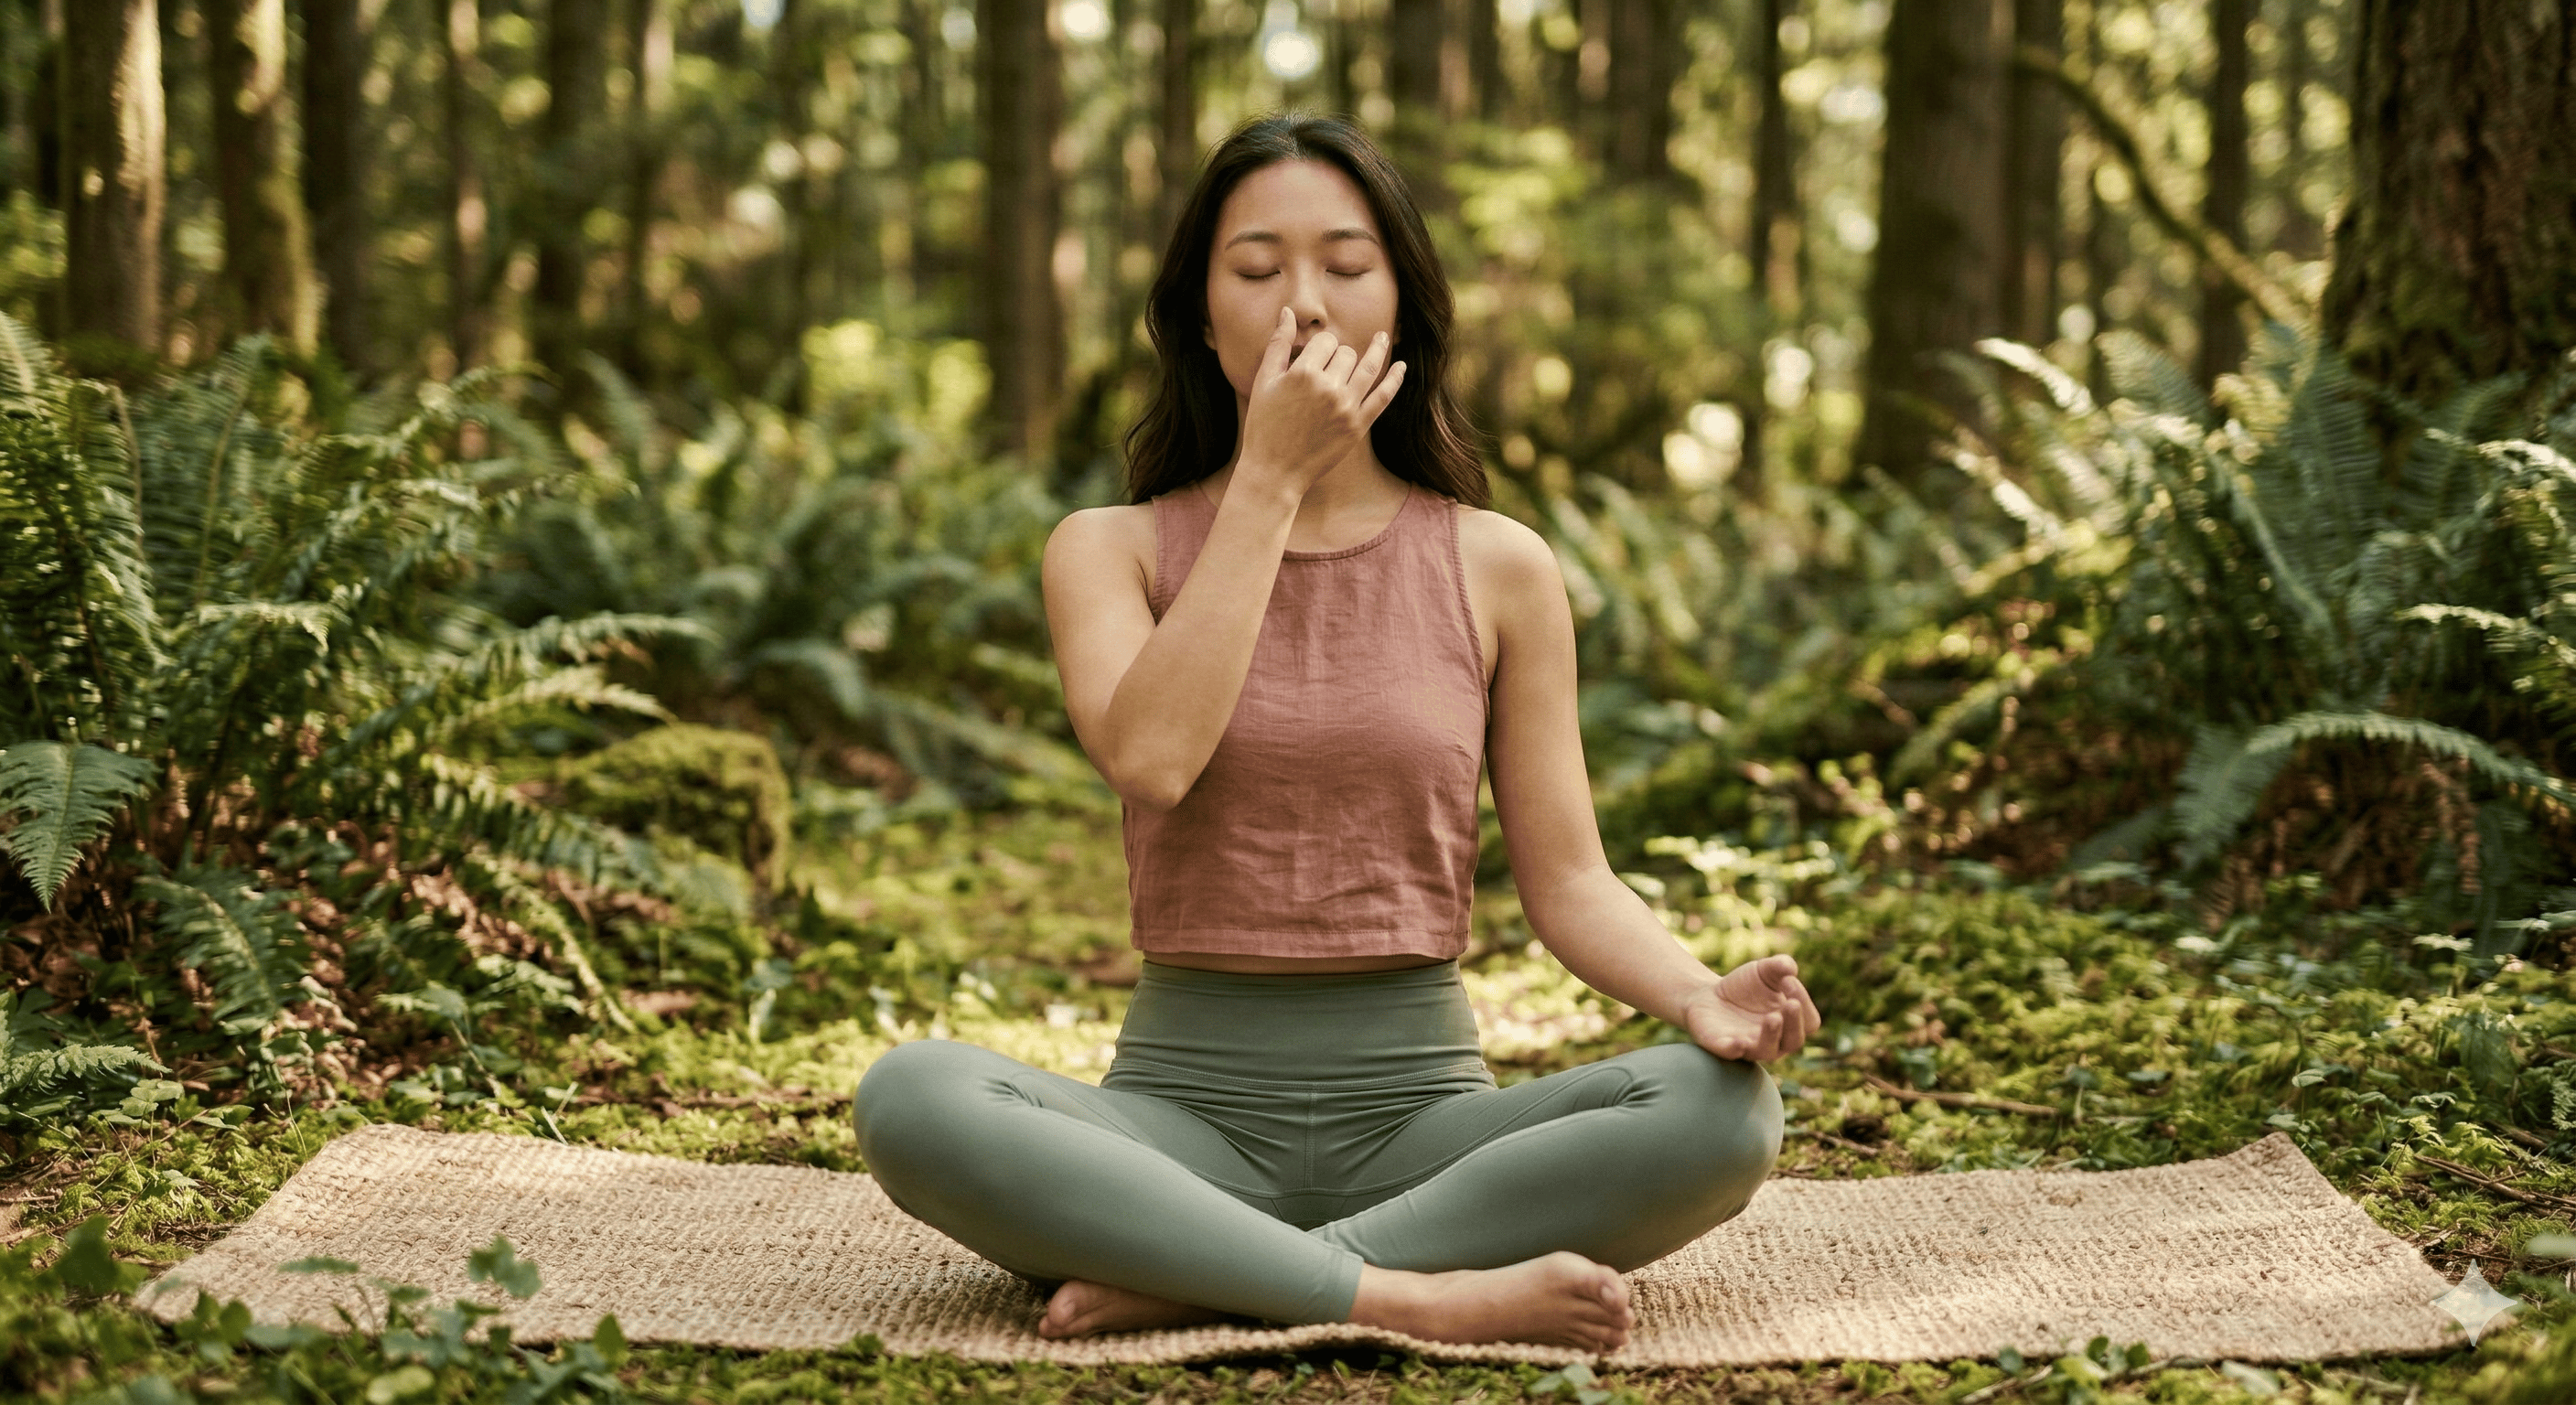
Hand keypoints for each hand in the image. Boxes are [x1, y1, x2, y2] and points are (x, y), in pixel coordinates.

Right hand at [1234, 306, 1406, 497]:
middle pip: (1346, 353)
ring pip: (1368, 367)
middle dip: (1339, 355)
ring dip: (1376, 351)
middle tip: (1327, 371)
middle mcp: (1328, 388)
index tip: (1314, 358)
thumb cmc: (1264, 426)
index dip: (1320, 346)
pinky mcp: (1358, 426)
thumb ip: (1277, 344)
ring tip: (1382, 338)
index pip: (1325, 341)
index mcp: (1303, 373)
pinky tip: (1402, 366)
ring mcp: (1346, 407)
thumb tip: (1288, 312)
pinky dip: (1395, 379)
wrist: (1274, 471)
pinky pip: (1383, 396)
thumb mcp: (1264, 381)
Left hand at [1680, 954, 1820, 1062]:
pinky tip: (1739, 1042)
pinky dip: (1735, 1049)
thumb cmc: (1745, 986)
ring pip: (1767, 1050)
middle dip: (1794, 1023)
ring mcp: (1750, 1046)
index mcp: (1791, 1023)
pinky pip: (1732, 1053)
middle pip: (1794, 1041)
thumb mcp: (1764, 970)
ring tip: (1773, 1018)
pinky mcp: (1724, 1047)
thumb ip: (1779, 966)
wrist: (1709, 994)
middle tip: (1791, 1004)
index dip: (1804, 1001)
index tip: (1787, 980)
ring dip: (1771, 1035)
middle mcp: (1776, 1041)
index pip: (1809, 1021)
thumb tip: (1789, 967)